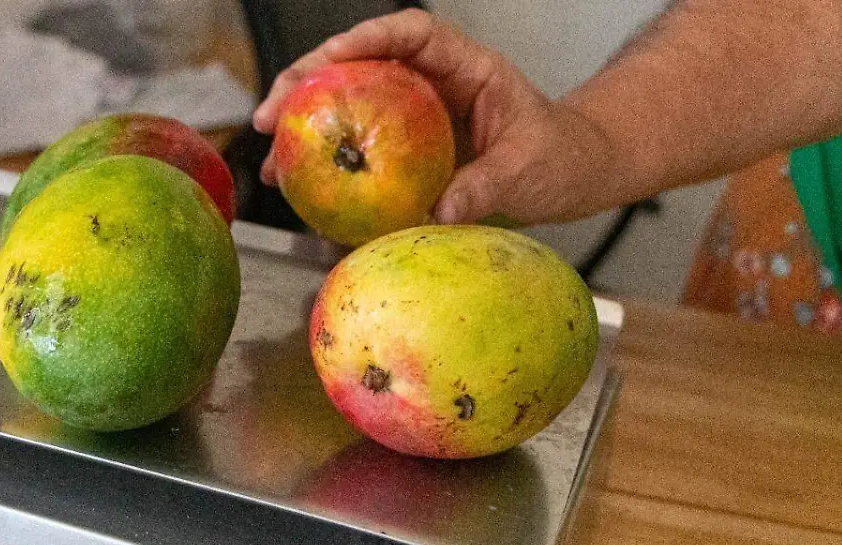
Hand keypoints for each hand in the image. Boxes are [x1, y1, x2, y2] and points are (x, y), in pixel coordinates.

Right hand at [252, 9, 623, 223]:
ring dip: (306, 127)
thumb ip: (485, 186)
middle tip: (272, 114)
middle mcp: (433, 83)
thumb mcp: (526, 171)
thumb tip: (439, 213)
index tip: (332, 56)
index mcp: (467, 68)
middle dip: (308, 81)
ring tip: (272, 160)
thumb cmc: (558, 157)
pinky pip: (359, 147)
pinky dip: (329, 165)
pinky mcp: (407, 148)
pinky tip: (301, 190)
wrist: (570, 173)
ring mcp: (415, 115)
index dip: (368, 37)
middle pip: (360, 64)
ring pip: (349, 104)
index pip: (413, 33)